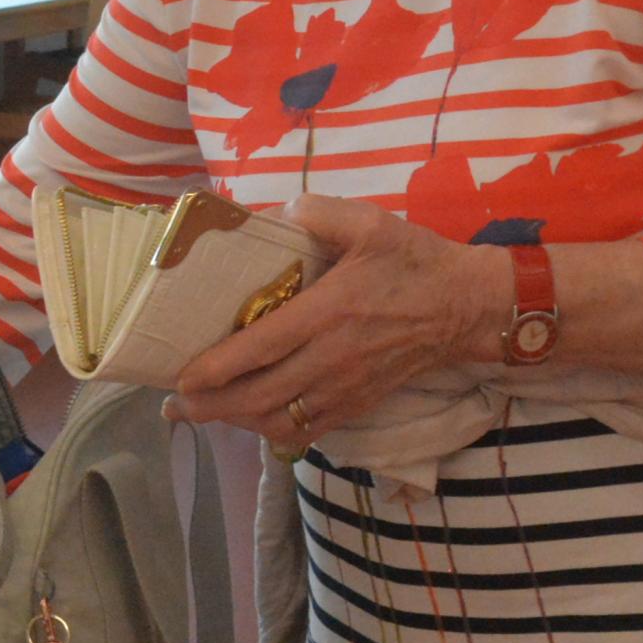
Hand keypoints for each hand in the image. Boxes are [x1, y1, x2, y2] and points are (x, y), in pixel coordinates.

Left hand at [176, 192, 505, 443]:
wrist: (467, 305)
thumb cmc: (413, 261)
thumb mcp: (370, 222)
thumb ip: (319, 213)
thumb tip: (276, 212)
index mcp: (330, 312)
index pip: (262, 348)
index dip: (218, 368)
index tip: (182, 377)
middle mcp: (333, 358)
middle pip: (261, 395)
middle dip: (212, 406)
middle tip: (175, 404)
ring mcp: (347, 387)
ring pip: (281, 420)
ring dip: (237, 422)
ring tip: (202, 413)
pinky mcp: (359, 403)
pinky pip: (309, 430)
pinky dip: (273, 430)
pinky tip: (251, 420)